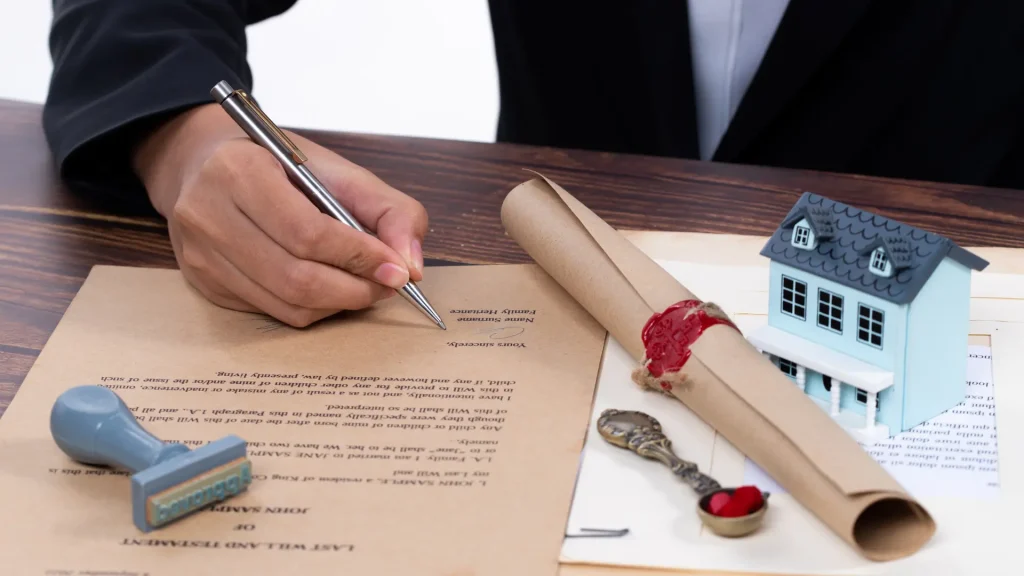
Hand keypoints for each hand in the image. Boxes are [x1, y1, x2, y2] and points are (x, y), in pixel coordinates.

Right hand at [133, 103, 426, 326]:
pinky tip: (327, 287)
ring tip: (363, 286)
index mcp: (239, 171)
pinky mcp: (204, 283)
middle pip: (297, 278)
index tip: (398, 269)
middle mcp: (208, 215)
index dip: (360, 257)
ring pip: (286, 303)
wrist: (204, 162)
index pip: (308, 233)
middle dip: (355, 289)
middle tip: (387, 285)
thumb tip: (411, 266)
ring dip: (338, 303)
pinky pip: (272, 311)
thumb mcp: (338, 171)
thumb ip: (390, 210)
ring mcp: (201, 254)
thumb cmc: (277, 165)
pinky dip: (312, 307)